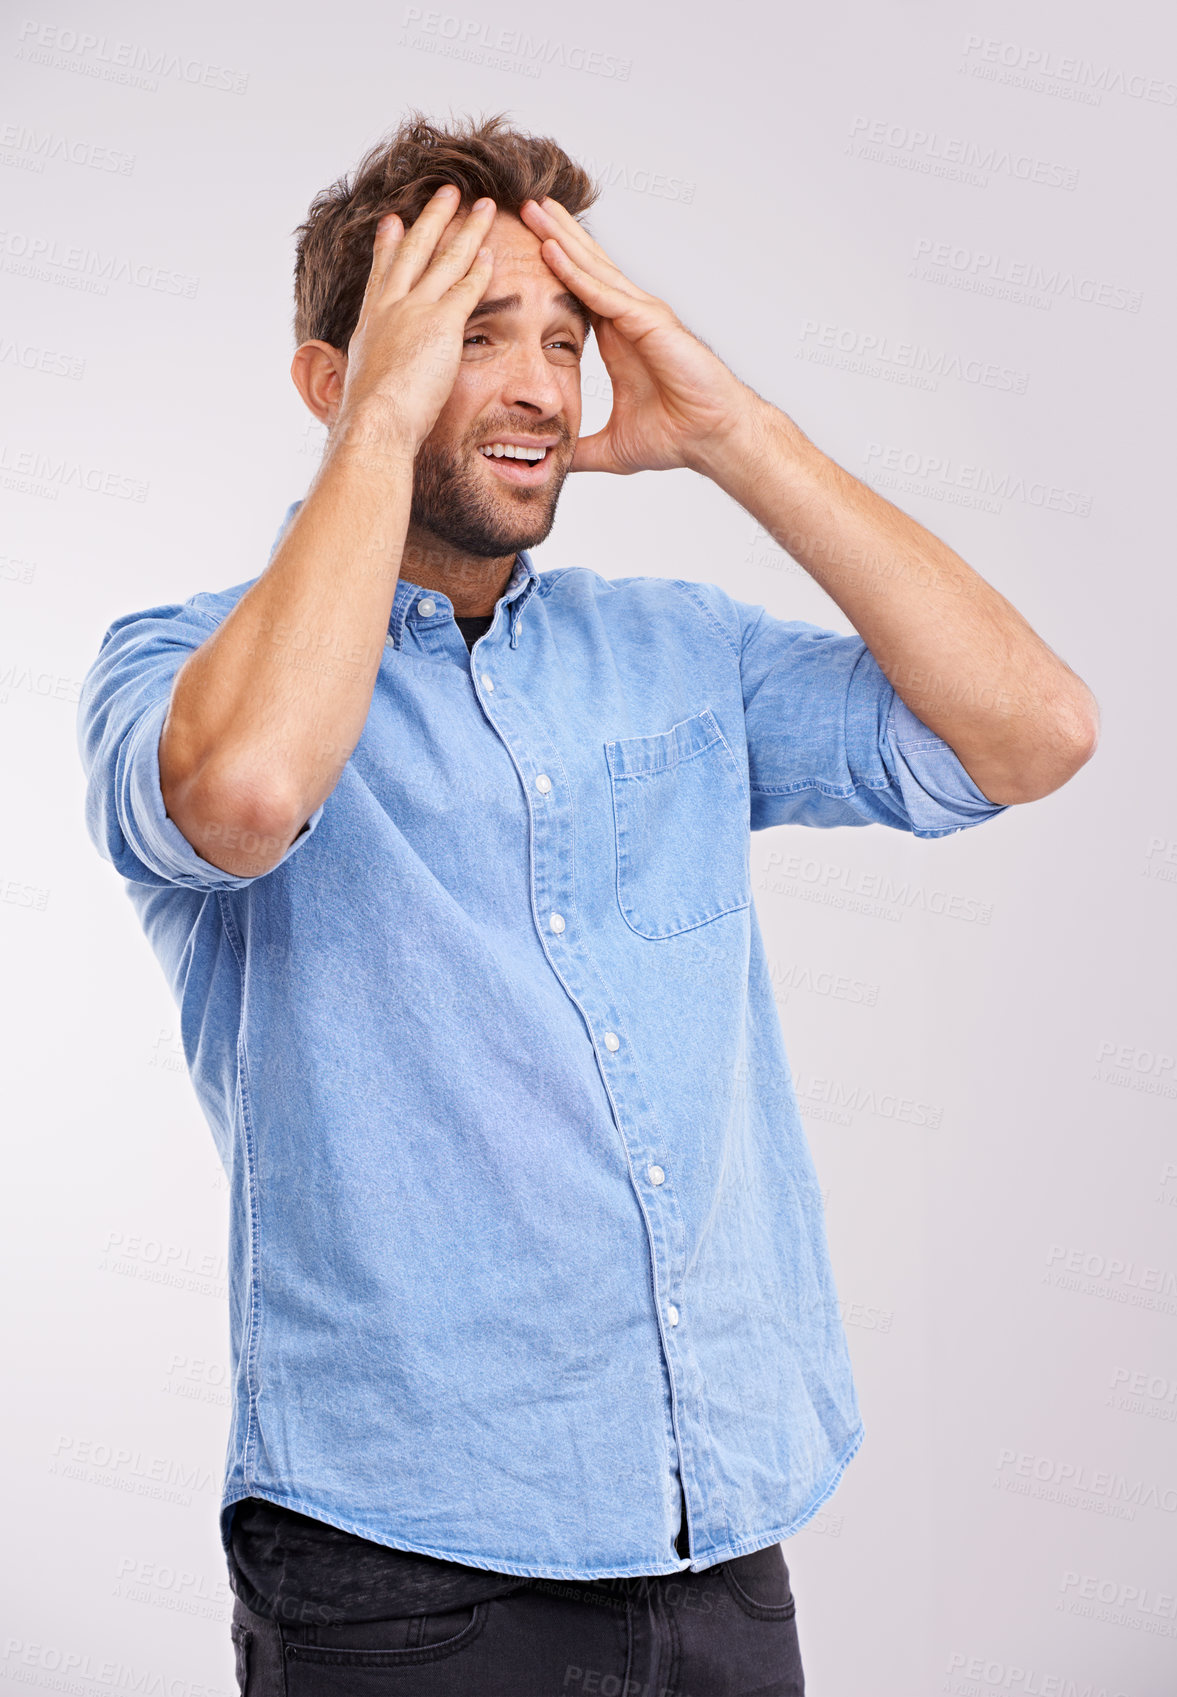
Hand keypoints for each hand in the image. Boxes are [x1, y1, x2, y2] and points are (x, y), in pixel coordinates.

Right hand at [336, 187, 497, 451]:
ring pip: (445, 259)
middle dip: (432, 218)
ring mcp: (415, 311)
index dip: (389, 246)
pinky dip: (479, 269)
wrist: (375, 421)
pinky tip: (492, 252)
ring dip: (466, 229)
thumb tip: (358, 398)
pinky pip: (465, 288)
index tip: (393, 222)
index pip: (383, 275)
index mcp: (371, 323)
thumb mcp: (359, 390)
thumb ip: (365, 380)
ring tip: (482, 206)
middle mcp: (390, 308)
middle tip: (445, 192)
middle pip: (414, 251)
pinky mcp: (441, 323)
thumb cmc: (369, 420)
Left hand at [519, 195, 755, 475]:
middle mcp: (629, 318)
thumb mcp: (613, 447)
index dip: (552, 269)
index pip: (578, 293)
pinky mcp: (651, 322)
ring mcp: (641, 315)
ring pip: (593, 269)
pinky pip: (605, 293)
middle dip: (554, 236)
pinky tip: (552, 252)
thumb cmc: (678, 437)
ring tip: (534, 210)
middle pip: (585, 267)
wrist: (713, 440)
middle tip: (523, 206)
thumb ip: (581, 449)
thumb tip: (556, 463)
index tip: (521, 249)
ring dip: (561, 239)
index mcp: (618, 338)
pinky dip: (577, 272)